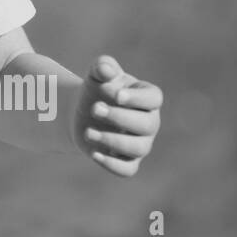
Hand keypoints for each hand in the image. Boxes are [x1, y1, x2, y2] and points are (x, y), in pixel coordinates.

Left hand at [72, 55, 161, 176]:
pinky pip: (127, 169)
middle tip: (94, 108)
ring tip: (88, 132)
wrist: (82, 111)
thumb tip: (106, 70)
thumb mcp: (97, 74)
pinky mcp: (126, 161)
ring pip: (137, 148)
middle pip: (147, 124)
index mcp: (146, 98)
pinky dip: (112, 164)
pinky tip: (94, 153)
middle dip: (120, 117)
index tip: (115, 95)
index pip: (154, 99)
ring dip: (112, 140)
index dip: (137, 98)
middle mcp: (149, 122)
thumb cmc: (97, 88)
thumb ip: (102, 66)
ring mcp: (140, 143)